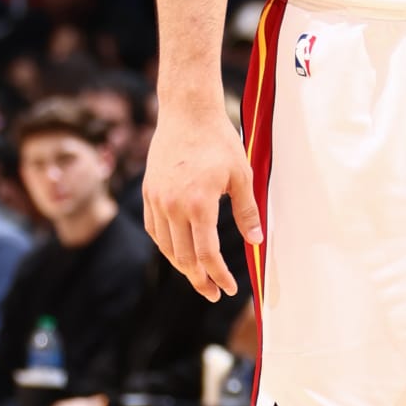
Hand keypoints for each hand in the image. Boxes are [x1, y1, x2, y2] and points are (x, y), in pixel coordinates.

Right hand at [144, 105, 259, 299]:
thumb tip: (257, 241)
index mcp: (199, 204)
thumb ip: (247, 211)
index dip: (218, 275)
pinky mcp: (148, 192)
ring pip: (166, 246)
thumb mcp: (241, 175)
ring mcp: (157, 200)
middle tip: (212, 293)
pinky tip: (178, 251)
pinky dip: (166, 245)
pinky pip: (154, 229)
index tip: (228, 289)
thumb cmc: (218, 141)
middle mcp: (173, 206)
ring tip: (198, 276)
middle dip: (200, 279)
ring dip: (182, 266)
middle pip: (184, 257)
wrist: (187, 112)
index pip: (207, 254)